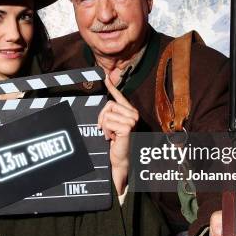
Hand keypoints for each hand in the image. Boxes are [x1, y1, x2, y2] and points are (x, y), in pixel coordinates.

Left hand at [97, 77, 138, 194]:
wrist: (122, 158)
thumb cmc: (117, 142)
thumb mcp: (112, 125)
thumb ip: (110, 114)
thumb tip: (105, 103)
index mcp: (130, 112)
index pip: (119, 96)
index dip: (111, 86)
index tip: (105, 77)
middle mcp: (133, 114)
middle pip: (109, 104)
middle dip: (102, 117)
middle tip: (106, 130)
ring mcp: (132, 120)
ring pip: (107, 114)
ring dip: (104, 126)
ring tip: (111, 135)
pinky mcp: (127, 127)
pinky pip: (107, 122)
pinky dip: (106, 131)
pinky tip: (112, 138)